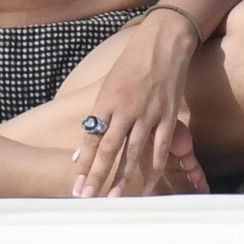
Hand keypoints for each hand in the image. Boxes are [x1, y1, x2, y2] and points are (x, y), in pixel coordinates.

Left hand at [72, 13, 207, 197]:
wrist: (162, 44)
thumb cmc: (131, 64)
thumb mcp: (107, 86)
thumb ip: (97, 117)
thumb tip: (81, 148)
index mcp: (106, 101)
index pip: (92, 138)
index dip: (83, 163)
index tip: (76, 184)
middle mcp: (125, 110)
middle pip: (109, 149)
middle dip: (97, 176)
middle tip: (87, 198)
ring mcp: (147, 114)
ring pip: (133, 153)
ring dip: (123, 178)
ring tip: (114, 199)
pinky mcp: (167, 116)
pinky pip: (159, 148)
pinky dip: (153, 169)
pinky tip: (147, 186)